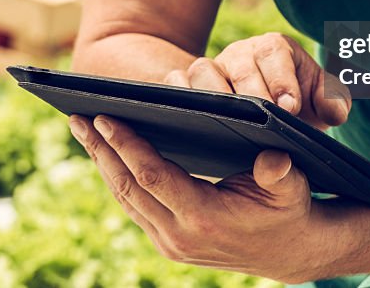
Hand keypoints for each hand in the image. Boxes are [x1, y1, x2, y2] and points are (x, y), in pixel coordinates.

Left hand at [69, 113, 342, 282]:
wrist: (291, 252)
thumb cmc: (289, 208)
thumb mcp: (291, 187)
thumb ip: (279, 172)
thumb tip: (272, 158)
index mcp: (203, 218)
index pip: (152, 176)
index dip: (126, 145)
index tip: (104, 117)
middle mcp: (179, 236)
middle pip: (127, 186)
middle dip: (101, 149)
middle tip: (78, 117)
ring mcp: (170, 243)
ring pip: (125, 198)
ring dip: (103, 162)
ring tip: (84, 129)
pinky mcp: (168, 243)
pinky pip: (134, 206)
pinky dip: (118, 177)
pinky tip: (107, 153)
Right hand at [165, 33, 351, 129]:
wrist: (266, 119)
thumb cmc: (297, 106)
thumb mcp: (321, 104)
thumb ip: (335, 103)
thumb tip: (332, 112)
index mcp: (273, 49)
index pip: (274, 54)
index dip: (281, 79)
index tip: (289, 108)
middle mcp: (238, 54)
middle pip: (237, 64)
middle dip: (251, 93)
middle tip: (264, 122)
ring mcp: (208, 70)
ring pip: (200, 71)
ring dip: (212, 97)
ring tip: (227, 125)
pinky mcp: (184, 89)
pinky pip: (171, 85)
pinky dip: (175, 98)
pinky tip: (187, 125)